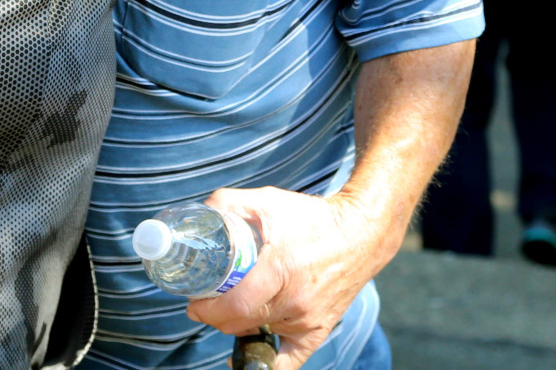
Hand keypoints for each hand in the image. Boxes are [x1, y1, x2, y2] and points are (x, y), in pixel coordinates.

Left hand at [186, 186, 384, 369]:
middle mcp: (295, 299)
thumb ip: (229, 203)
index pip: (233, 305)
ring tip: (233, 305)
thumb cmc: (313, 219)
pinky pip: (288, 362)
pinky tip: (249, 354)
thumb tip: (200, 212)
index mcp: (280, 268)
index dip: (206, 309)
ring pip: (256, 334)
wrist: (361, 234)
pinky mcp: (317, 331)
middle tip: (208, 300)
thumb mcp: (269, 201)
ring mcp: (307, 319)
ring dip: (238, 324)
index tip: (194, 301)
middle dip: (215, 315)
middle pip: (239, 323)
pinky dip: (264, 362)